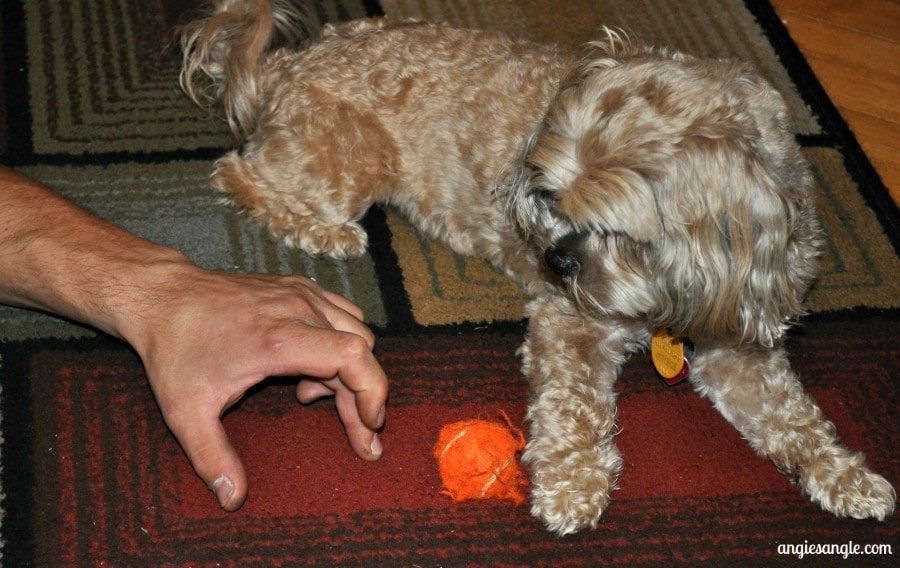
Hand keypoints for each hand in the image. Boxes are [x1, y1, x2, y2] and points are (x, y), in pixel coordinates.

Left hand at [128, 266, 387, 510]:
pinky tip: (308, 367)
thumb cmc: (175, 350)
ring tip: (311, 395)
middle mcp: (298, 311)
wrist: (163, 296)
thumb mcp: (187, 411)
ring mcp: (301, 294)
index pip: (353, 356)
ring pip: (357, 331)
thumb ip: (213, 457)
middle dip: (364, 396)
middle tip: (355, 434)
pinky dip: (341, 343)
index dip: (372, 392)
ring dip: (350, 368)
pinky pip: (343, 314)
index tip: (369, 426)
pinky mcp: (300, 288)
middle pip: (361, 351)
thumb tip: (232, 499)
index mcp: (278, 340)